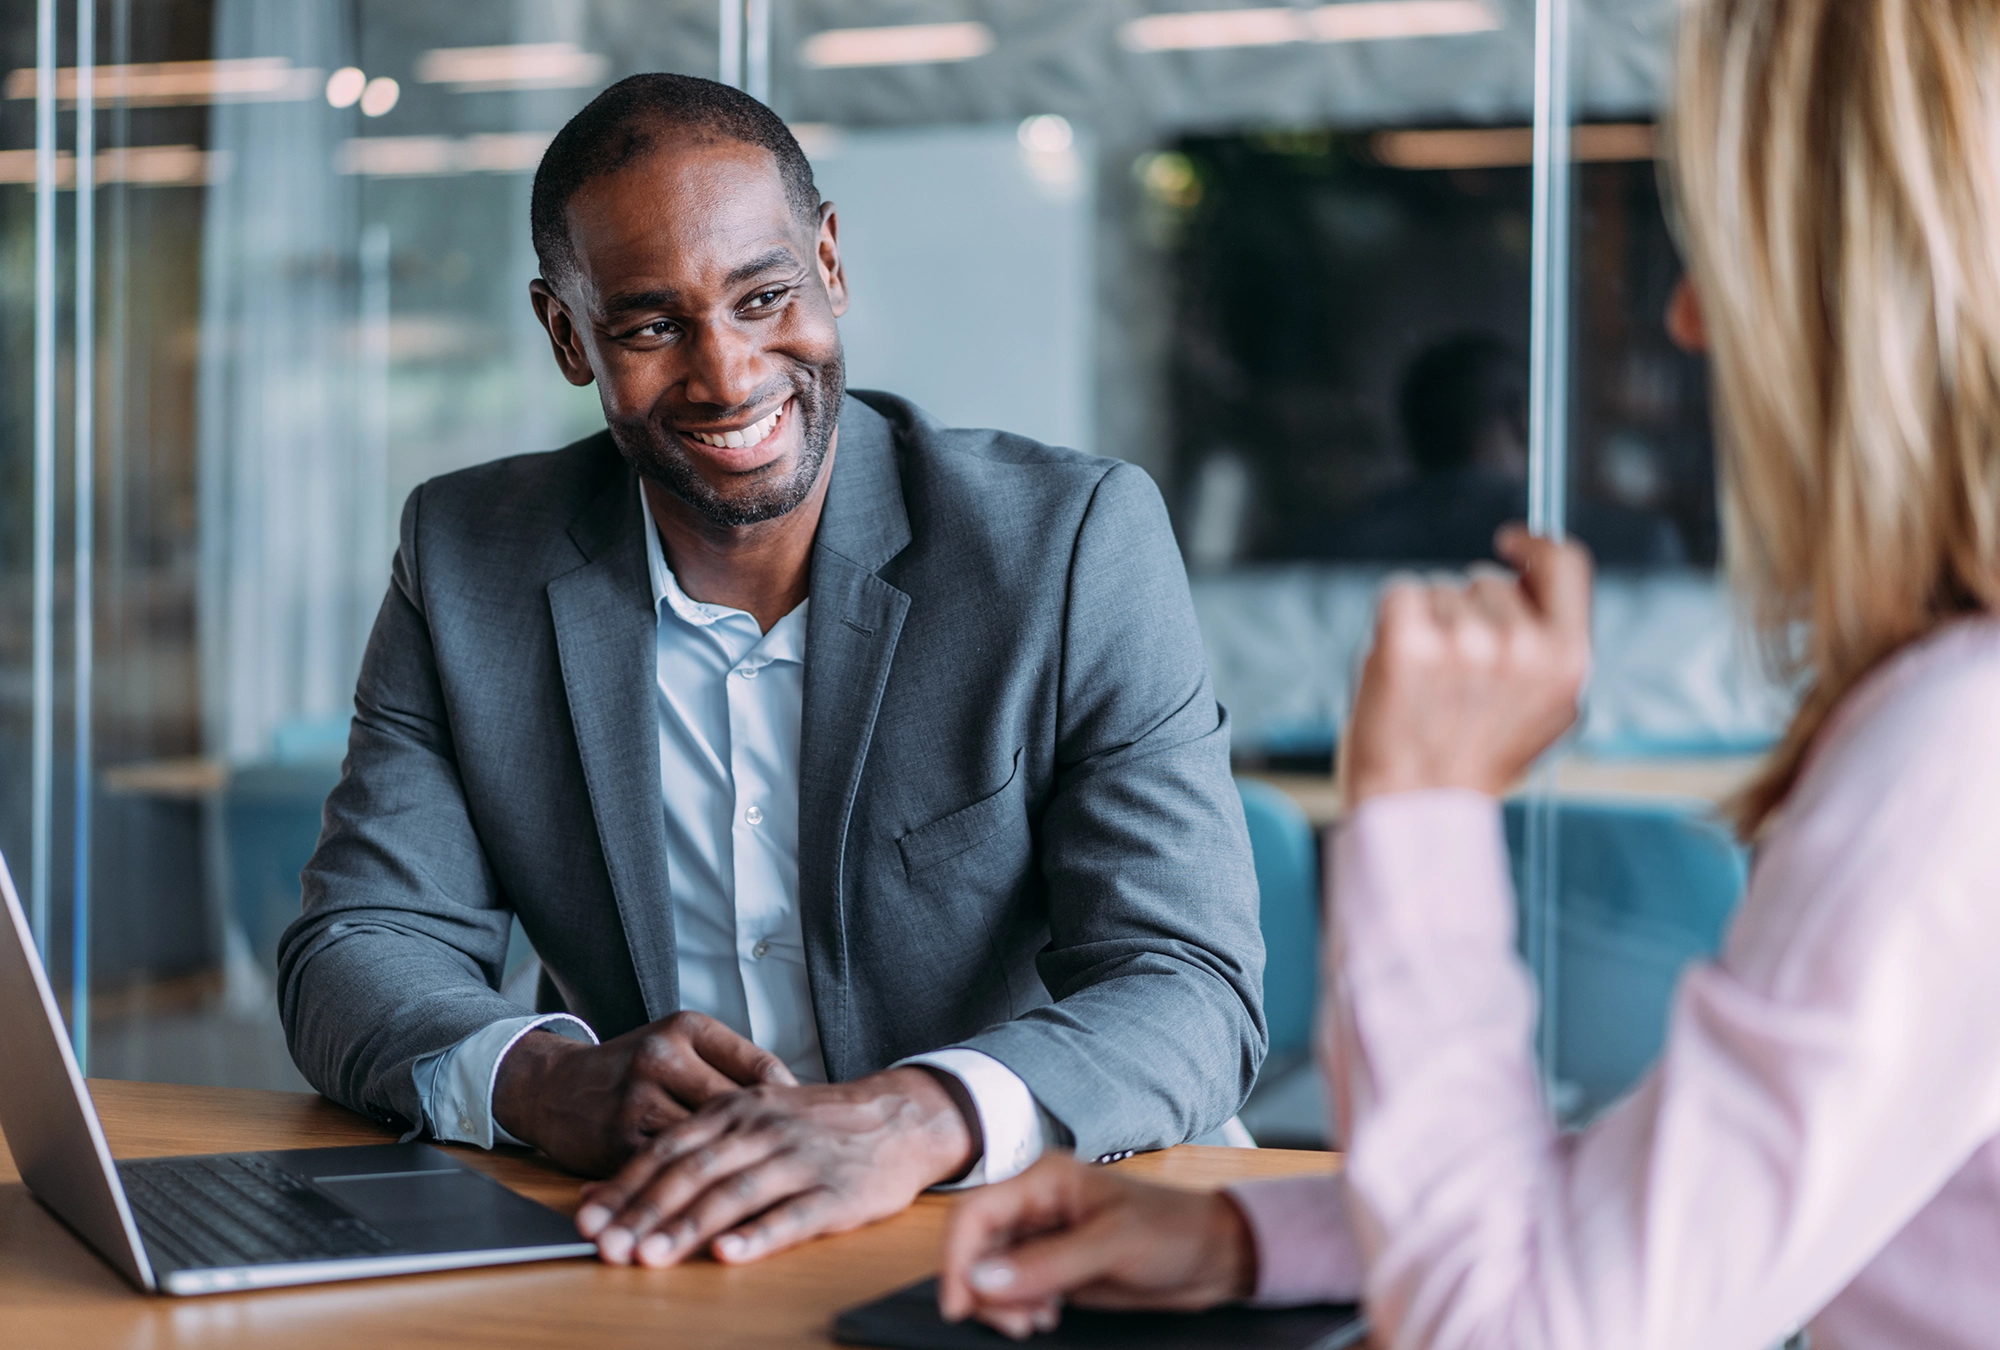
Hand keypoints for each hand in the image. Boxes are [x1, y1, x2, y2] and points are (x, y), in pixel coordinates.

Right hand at [492, 1010, 795, 1177]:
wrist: (554, 1087)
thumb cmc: (633, 1069)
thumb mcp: (679, 1045)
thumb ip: (730, 1065)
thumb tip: (795, 1097)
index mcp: (687, 1029)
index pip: (759, 1068)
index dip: (790, 1104)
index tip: (810, 1128)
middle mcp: (662, 1058)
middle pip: (736, 1110)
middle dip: (768, 1142)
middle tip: (801, 1167)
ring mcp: (638, 1100)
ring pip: (705, 1146)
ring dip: (734, 1174)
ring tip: (772, 1193)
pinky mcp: (618, 1141)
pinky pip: (672, 1173)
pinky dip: (697, 1192)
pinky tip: (721, 1207)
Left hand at [573, 1066, 976, 1266]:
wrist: (900, 1116)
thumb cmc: (816, 1123)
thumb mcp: (754, 1115)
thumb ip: (693, 1147)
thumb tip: (611, 1189)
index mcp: (737, 1110)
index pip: (669, 1150)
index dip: (626, 1188)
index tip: (589, 1222)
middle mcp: (763, 1130)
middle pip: (692, 1174)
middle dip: (644, 1214)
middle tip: (608, 1248)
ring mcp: (800, 1160)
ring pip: (734, 1195)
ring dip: (688, 1229)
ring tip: (652, 1258)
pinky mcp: (837, 1192)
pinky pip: (792, 1216)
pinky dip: (758, 1236)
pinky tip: (730, 1255)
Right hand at [937, 1153, 1255, 1339]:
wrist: (1215, 1257)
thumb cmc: (1174, 1231)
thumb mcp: (1112, 1246)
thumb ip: (1046, 1264)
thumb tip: (982, 1280)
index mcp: (1044, 1179)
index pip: (976, 1213)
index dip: (957, 1257)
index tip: (959, 1304)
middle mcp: (1036, 1204)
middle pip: (976, 1246)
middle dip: (983, 1289)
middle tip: (1017, 1324)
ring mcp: (1043, 1236)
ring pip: (990, 1271)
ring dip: (1001, 1303)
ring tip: (1037, 1321)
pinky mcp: (1054, 1266)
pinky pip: (1013, 1288)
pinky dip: (1019, 1308)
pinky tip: (1047, 1315)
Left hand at [1340, 527, 1591, 808]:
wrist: (1415, 808)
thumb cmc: (1474, 761)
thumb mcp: (1547, 713)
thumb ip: (1552, 647)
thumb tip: (1540, 569)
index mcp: (1567, 661)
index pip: (1566, 565)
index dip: (1537, 547)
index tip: (1512, 543)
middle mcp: (1520, 647)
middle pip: (1489, 580)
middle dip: (1469, 614)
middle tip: (1455, 678)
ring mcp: (1462, 643)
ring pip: (1442, 590)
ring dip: (1430, 626)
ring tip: (1427, 687)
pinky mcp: (1405, 642)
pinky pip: (1402, 594)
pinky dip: (1394, 623)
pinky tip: (1399, 668)